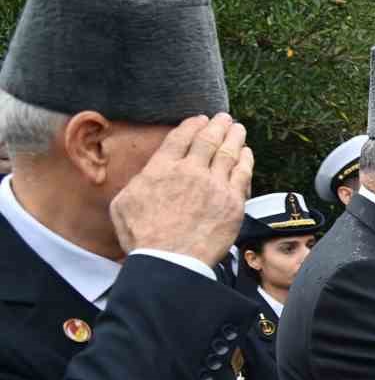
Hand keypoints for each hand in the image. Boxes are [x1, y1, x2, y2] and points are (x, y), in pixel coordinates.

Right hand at [110, 113, 253, 265]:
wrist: (169, 261)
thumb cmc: (143, 237)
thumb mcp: (123, 203)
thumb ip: (139, 182)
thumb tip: (147, 175)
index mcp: (161, 169)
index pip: (180, 137)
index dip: (192, 125)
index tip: (200, 119)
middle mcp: (190, 171)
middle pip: (208, 140)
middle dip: (218, 125)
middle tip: (224, 118)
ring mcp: (214, 185)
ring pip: (228, 153)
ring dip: (234, 137)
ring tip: (237, 129)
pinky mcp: (232, 202)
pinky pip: (243, 174)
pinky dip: (246, 160)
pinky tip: (247, 153)